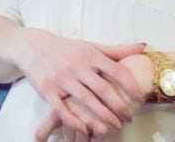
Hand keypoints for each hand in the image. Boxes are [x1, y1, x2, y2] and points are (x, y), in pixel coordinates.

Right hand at [11, 28, 144, 139]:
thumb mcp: (90, 46)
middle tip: (129, 118)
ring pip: (85, 101)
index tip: (140, 98)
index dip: (130, 85)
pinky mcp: (47, 90)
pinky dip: (74, 121)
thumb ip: (116, 50)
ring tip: (114, 127)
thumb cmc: (65, 48)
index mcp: (89, 54)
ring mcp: (61, 78)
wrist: (31, 46)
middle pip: (102, 89)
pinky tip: (86, 129)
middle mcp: (76, 65)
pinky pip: (62, 109)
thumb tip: (142, 47)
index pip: (115, 70)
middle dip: (118, 106)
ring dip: (102, 117)